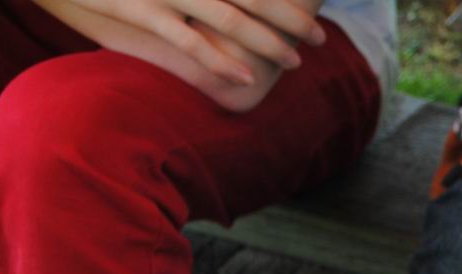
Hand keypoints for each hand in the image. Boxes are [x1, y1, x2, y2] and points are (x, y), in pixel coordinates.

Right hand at [65, 0, 324, 84]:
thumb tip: (222, 10)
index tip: (312, 11)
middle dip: (291, 16)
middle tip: (320, 37)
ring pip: (231, 16)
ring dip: (268, 40)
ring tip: (297, 61)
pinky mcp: (141, 9)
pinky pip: (189, 38)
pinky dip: (221, 58)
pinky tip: (247, 76)